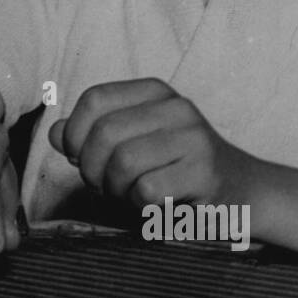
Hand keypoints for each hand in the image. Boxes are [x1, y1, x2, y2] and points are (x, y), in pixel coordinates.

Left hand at [47, 78, 261, 209]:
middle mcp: (176, 107)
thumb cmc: (176, 169)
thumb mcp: (133, 143)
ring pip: (122, 162)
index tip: (77, 156)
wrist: (243, 193)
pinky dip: (139, 205)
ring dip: (115, 189)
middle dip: (91, 168)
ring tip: (129, 194)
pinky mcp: (204, 172)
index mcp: (154, 92)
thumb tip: (54, 132)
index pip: (94, 99)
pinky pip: (146, 190)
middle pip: (103, 133)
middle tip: (104, 185)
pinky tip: (153, 205)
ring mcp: (194, 138)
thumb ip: (91, 136)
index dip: (74, 133)